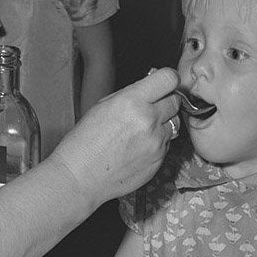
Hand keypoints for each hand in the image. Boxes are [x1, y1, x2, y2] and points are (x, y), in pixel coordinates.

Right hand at [50, 67, 180, 206]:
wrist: (80, 177)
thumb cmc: (85, 143)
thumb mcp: (103, 106)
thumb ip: (131, 94)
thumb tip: (150, 86)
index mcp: (133, 102)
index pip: (169, 78)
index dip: (168, 80)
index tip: (164, 84)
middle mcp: (148, 121)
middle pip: (175, 101)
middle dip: (165, 102)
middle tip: (150, 109)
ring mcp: (156, 143)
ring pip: (173, 124)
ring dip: (162, 124)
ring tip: (139, 132)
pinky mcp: (159, 161)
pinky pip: (166, 145)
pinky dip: (157, 143)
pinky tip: (137, 148)